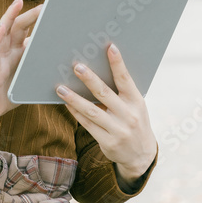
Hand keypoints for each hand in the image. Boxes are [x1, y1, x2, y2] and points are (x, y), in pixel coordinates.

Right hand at [0, 0, 42, 126]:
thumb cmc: (12, 91)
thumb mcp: (31, 77)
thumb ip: (44, 68)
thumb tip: (66, 62)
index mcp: (19, 51)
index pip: (29, 30)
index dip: (39, 19)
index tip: (53, 9)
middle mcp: (8, 50)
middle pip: (18, 26)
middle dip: (30, 14)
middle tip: (43, 5)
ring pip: (3, 31)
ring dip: (10, 16)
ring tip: (17, 3)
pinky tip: (2, 28)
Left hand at [56, 42, 157, 181]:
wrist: (141, 155)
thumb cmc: (134, 122)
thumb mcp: (136, 107)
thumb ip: (121, 93)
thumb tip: (97, 72)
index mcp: (137, 102)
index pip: (126, 80)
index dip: (118, 63)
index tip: (110, 47)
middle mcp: (128, 115)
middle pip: (105, 94)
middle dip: (89, 79)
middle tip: (76, 66)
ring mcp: (118, 130)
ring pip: (92, 111)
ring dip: (74, 98)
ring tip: (60, 88)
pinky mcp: (107, 142)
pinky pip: (87, 124)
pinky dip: (75, 112)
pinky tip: (66, 103)